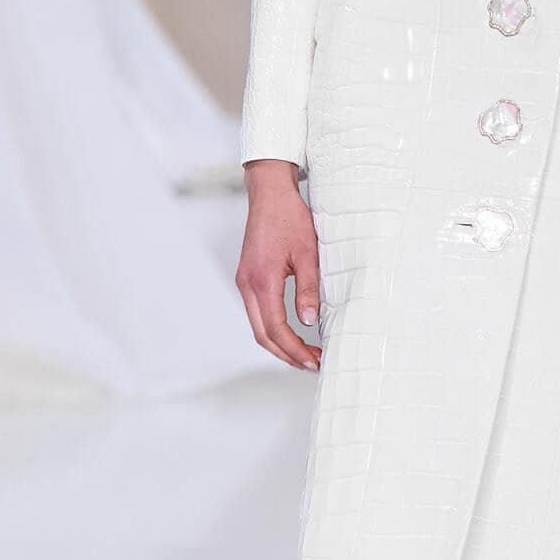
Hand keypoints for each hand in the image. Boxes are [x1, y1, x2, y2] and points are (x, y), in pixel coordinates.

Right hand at [236, 159, 321, 371]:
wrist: (269, 193)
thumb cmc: (290, 218)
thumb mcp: (308, 253)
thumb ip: (308, 289)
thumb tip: (309, 322)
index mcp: (262, 280)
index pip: (276, 328)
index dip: (295, 350)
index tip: (315, 361)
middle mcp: (247, 284)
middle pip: (262, 335)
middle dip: (287, 355)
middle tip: (313, 365)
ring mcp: (244, 282)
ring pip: (258, 327)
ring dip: (280, 344)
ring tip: (306, 355)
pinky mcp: (247, 278)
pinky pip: (258, 313)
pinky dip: (274, 329)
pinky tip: (293, 333)